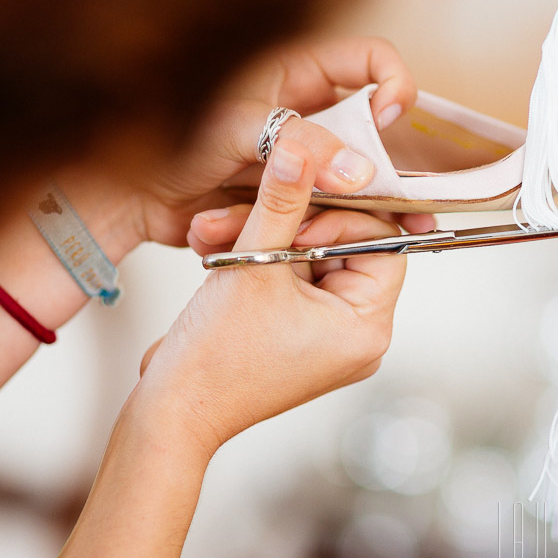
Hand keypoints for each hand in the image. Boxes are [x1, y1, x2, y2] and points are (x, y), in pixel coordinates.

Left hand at [61, 37, 435, 256]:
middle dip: (386, 162)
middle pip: (370, 126)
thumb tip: (362, 172)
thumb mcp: (239, 131)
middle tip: (402, 198)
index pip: (371, 59)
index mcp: (294, 71)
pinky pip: (321, 209)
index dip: (393, 82)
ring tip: (374, 227)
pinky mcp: (286, 196)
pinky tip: (318, 242)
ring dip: (356, 203)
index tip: (392, 120)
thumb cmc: (166, 141)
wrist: (125, 198)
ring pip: (349, 175)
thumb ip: (302, 147)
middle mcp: (303, 110)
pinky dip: (324, 227)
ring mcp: (296, 156)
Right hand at [133, 136, 405, 452]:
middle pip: (347, 248)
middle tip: (248, 219)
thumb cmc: (215, 355)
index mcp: (367, 327)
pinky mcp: (304, 340)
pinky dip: (264, 265)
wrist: (173, 411)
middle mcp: (360, 338)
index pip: (383, 241)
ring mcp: (333, 342)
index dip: (338, 216)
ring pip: (313, 261)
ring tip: (220, 240)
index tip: (292, 215)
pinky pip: (297, 283)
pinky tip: (224, 256)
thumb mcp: (253, 263)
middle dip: (292, 227)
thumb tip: (300, 146)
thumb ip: (281, 199)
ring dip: (268, 242)